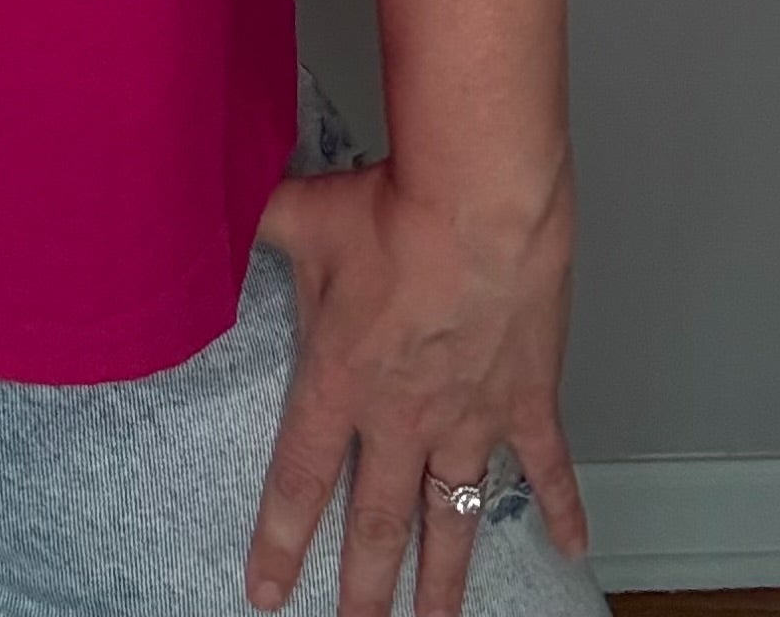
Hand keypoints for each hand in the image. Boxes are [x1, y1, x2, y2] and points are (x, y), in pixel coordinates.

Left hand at [243, 159, 589, 616]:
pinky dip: (563, 508)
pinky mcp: (527, 399)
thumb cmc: (390, 210)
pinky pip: (548, 467)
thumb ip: (252, 224)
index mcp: (340, 381)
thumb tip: (206, 211)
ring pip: (453, 515)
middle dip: (364, 586)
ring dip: (445, 577)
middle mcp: (403, 417)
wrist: (481, 202)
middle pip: (376, 520)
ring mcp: (470, 417)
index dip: (280, 541)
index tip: (267, 594)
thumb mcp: (299, 215)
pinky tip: (572, 548)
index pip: (298, 479)